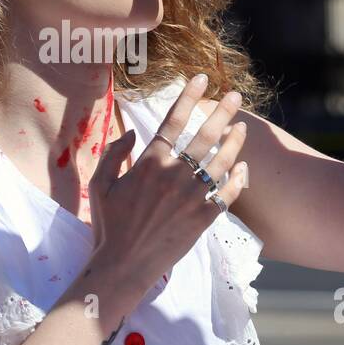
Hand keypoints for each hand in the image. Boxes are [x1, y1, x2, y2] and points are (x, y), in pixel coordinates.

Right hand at [85, 74, 248, 298]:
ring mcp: (192, 197)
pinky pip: (227, 194)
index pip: (173, 121)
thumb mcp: (100, 185)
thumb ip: (114, 155)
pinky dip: (238, 180)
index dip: (189, 96)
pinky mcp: (203, 218)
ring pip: (221, 162)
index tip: (201, 79)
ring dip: (235, 142)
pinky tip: (243, 168)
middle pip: (205, 136)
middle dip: (223, 112)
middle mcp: (174, 175)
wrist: (124, 266)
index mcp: (149, 163)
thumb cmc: (108, 225)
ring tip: (242, 128)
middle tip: (235, 96)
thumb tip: (132, 133)